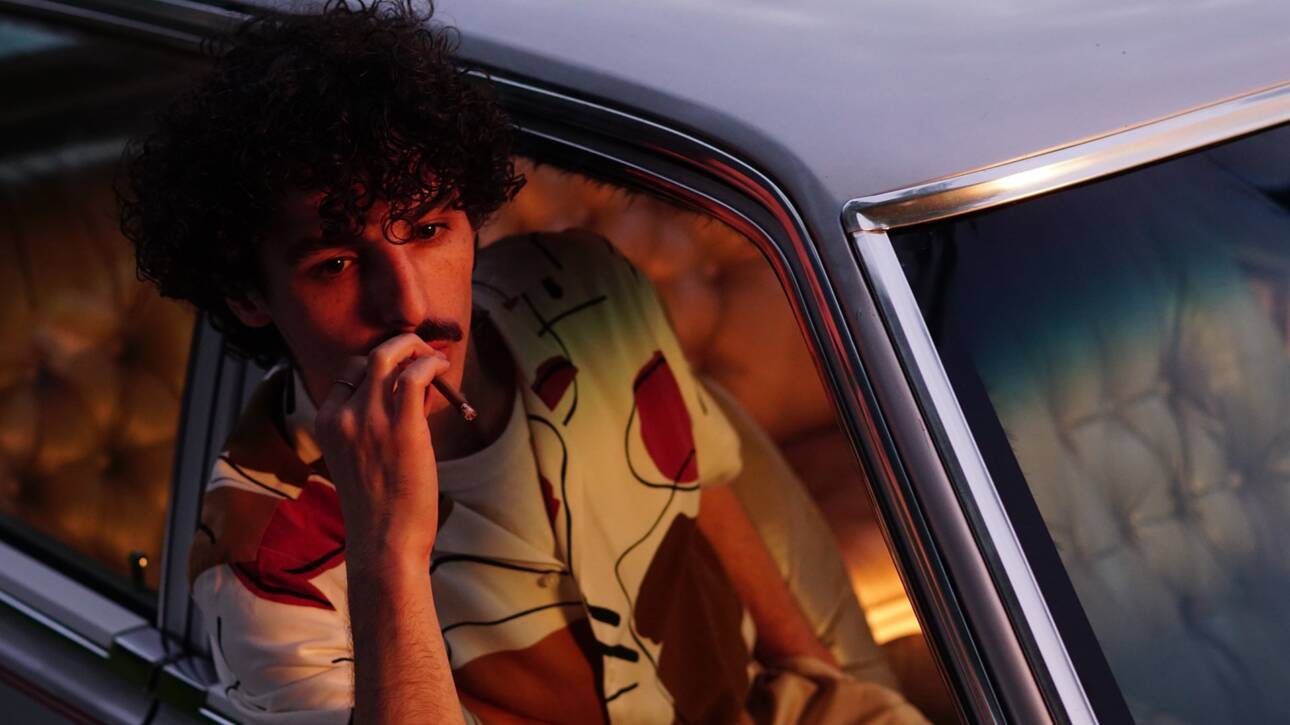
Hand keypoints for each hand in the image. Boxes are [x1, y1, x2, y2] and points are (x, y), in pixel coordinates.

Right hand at [314, 333, 450, 569]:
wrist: (383, 541)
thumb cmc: (379, 505)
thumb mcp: (361, 456)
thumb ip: (375, 422)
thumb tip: (414, 387)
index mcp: (326, 421)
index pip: (348, 371)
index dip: (379, 365)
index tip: (403, 371)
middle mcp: (343, 415)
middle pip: (368, 356)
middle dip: (399, 347)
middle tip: (422, 353)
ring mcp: (369, 419)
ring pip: (389, 356)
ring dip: (416, 348)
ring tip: (435, 359)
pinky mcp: (402, 427)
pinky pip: (415, 375)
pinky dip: (431, 364)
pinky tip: (443, 370)